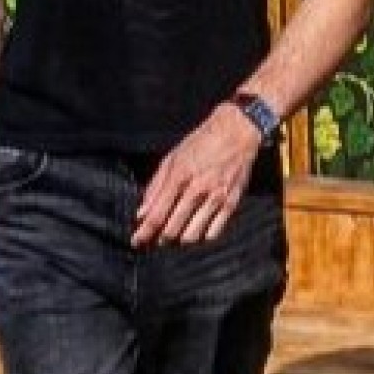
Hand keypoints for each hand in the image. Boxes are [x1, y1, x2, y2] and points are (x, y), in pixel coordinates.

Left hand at [132, 105, 259, 247]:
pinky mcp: (231, 203)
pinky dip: (202, 237)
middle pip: (173, 229)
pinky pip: (214, 232)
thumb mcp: (173, 157)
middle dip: (160, 238)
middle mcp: (197, 189)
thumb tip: (142, 212)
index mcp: (179, 176)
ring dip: (180, 240)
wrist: (237, 132)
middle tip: (156, 239)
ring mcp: (216, 198)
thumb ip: (156, 185)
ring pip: (193, 235)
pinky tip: (197, 231)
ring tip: (176, 236)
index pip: (157, 214)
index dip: (144, 233)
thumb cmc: (202, 142)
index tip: (136, 242)